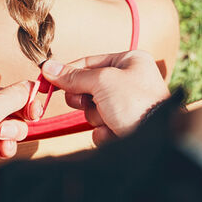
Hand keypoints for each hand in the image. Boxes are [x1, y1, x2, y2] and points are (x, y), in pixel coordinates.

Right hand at [39, 50, 168, 144]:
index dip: (67, 72)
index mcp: (129, 61)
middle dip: (85, 99)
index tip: (45, 80)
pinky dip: (104, 132)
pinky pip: (101, 127)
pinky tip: (117, 132)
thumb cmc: (136, 103)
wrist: (156, 140)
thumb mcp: (102, 82)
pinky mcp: (124, 126)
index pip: (89, 62)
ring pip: (93, 110)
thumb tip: (47, 67)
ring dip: (96, 117)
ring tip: (112, 119)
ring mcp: (127, 105)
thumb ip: (74, 76)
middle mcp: (130, 81)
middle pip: (88, 87)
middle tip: (90, 102)